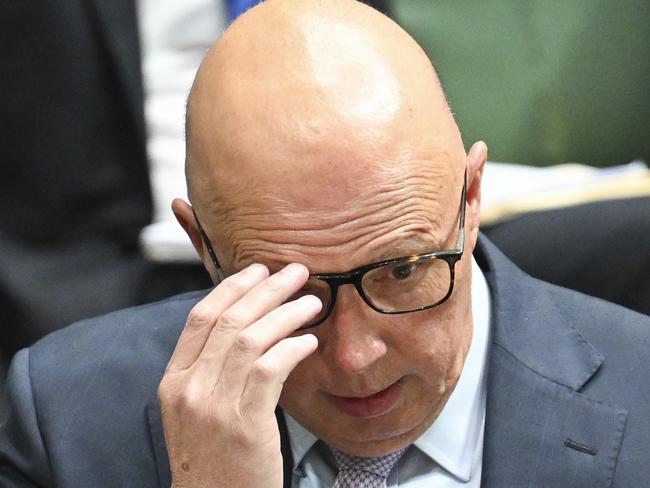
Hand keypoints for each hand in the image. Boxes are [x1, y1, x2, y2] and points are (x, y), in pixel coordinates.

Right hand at [158, 263, 320, 487]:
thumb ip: (211, 370)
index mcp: (174, 382)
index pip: (200, 318)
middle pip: (229, 321)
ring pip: (251, 340)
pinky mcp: (245, 426)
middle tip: (295, 273)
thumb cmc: (213, 459)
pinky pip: (270, 370)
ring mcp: (214, 408)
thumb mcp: (195, 412)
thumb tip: (247, 325)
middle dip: (266, 289)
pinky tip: (309, 342)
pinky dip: (292, 348)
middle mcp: (190, 390)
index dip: (231, 288)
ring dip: (286, 314)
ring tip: (311, 302)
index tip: (257, 270)